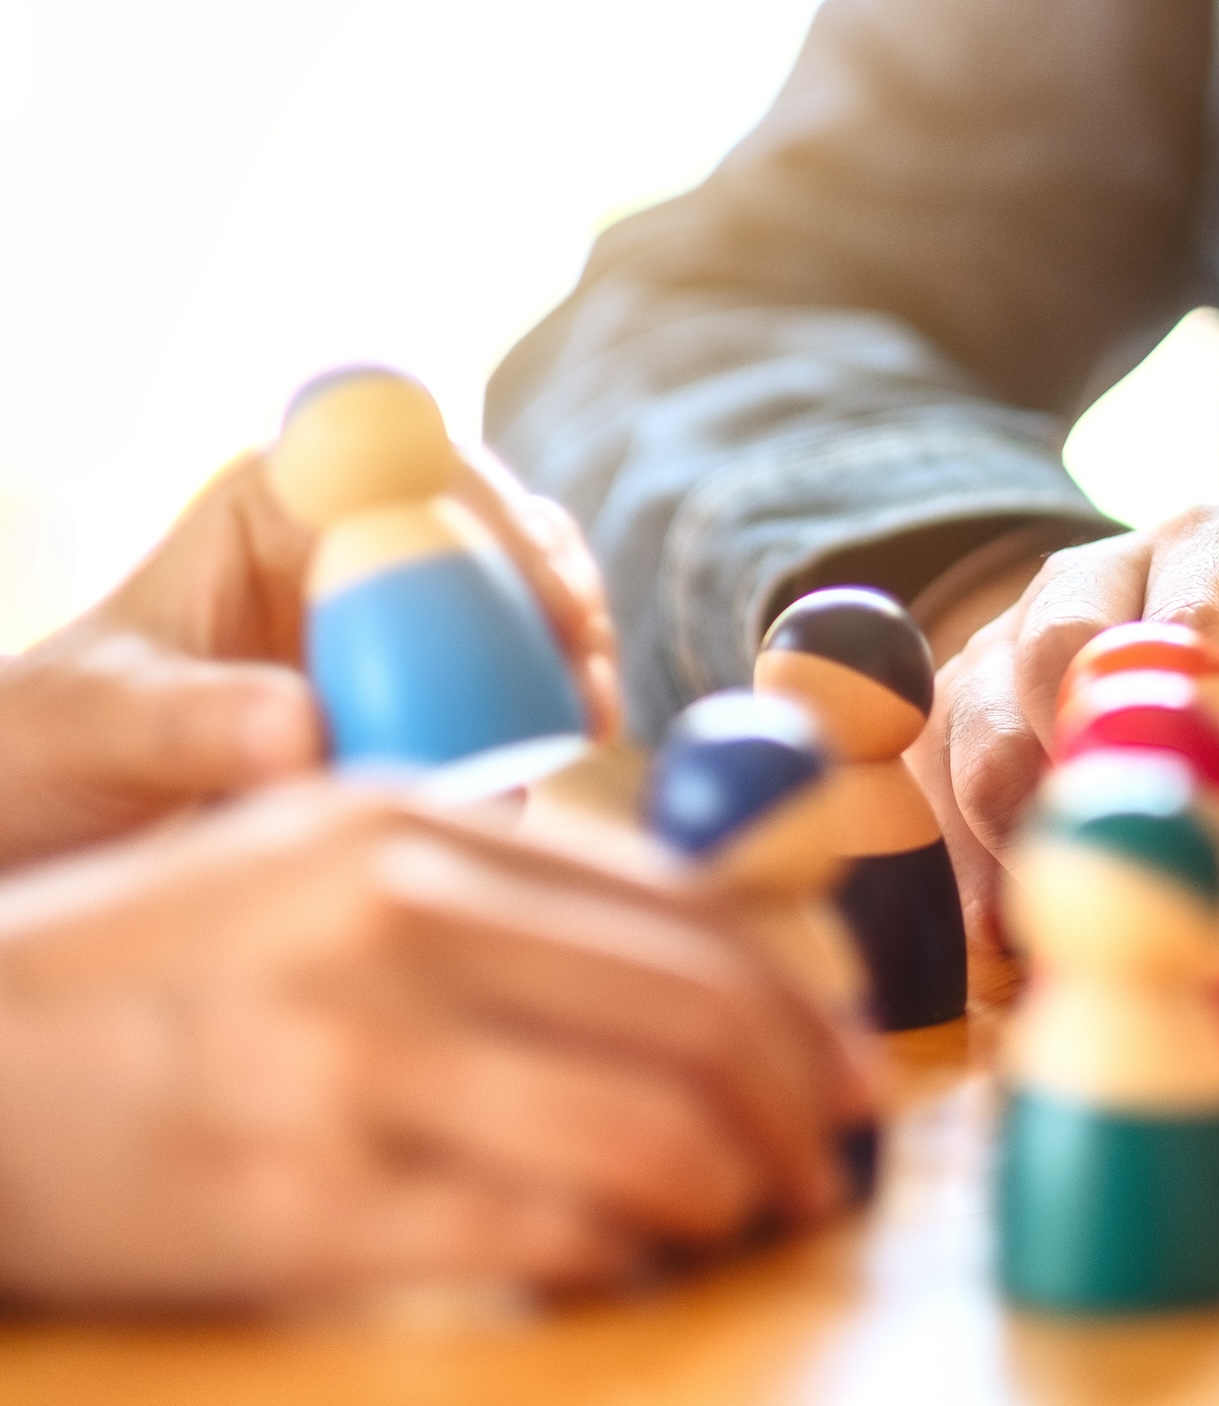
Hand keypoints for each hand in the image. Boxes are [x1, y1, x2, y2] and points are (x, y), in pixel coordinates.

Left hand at [0, 449, 620, 868]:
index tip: (533, 591)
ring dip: (562, 675)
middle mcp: (358, 554)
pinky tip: (521, 794)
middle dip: (557, 599)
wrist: (45, 833)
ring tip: (574, 738)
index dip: (487, 508)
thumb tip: (306, 732)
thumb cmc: (42, 750)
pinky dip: (533, 749)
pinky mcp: (423, 717)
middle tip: (582, 690)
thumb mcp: (90, 729)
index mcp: (279, 505)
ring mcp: (400, 637)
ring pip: (522, 621)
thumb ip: (190, 722)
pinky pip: (508, 715)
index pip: (410, 456)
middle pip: (499, 536)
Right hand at [0, 783, 868, 1309]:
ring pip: (651, 1128)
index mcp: (416, 827)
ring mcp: (352, 1059)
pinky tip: (637, 1266)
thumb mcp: (320, 866)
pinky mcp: (306, 1197)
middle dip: (804, 1109)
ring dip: (739, 1191)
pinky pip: (541, 1231)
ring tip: (752, 1221)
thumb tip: (710, 952)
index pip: (691, 911)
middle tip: (831, 1170)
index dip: (808, 1006)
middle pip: (701, 1014)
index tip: (852, 1075)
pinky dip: (624, 1257)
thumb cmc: (155, 974)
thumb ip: (499, 890)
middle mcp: (396, 921)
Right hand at [912, 507, 1218, 948]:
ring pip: (985, 723)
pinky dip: (968, 864)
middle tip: (1162, 879)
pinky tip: (1009, 931)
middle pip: (1062, 652)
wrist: (1184, 696)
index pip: (1195, 621)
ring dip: (1035, 828)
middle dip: (1111, 775)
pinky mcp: (944, 712)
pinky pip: (929, 784)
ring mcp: (1003, 636)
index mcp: (1207, 545)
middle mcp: (1093, 573)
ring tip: (1091, 913)